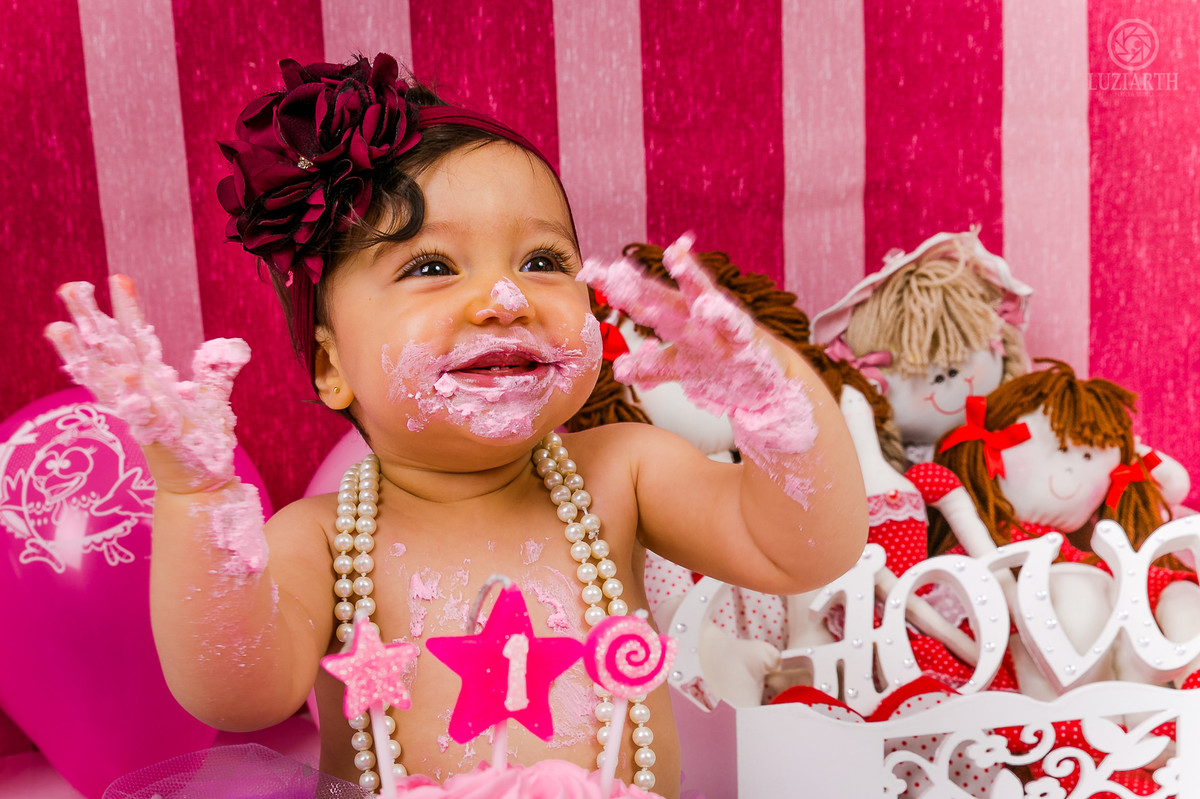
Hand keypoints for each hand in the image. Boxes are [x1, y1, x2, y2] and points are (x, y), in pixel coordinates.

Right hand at [45, 275, 249, 492]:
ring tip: (58, 327)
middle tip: (69, 287)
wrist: (201, 483)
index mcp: (152, 380)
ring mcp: (141, 411)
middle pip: (110, 349)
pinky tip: (123, 372)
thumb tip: (234, 345)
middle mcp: (140, 392)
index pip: (137, 337)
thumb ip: (218, 370)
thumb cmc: (201, 442)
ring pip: (105, 377)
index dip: (128, 309)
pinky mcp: (153, 431)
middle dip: (91, 319)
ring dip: (83, 354)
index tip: (119, 278)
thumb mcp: (214, 399)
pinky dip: (128, 391)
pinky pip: (136, 408)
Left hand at [579, 235, 815, 456]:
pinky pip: (734, 327)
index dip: (615, 286)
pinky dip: (724, 316)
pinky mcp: (746, 341)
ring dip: (689, 278)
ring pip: (701, 300)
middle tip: (614, 266)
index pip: (641, 298)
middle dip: (637, 282)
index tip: (586, 269)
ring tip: (675, 257)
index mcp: (678, 318)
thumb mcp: (683, 367)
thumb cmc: (723, 367)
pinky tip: (709, 307)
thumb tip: (620, 370)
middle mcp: (696, 316)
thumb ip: (652, 366)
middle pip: (661, 295)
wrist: (770, 384)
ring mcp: (720, 327)